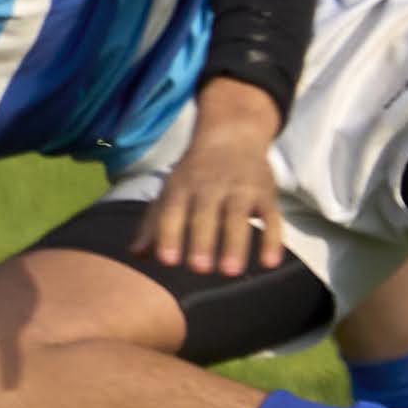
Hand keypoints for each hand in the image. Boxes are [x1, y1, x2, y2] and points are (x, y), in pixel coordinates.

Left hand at [146, 80, 285, 275]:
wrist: (231, 136)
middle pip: (204, 214)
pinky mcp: (265, 194)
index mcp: (181, 187)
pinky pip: (272, 217)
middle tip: (198, 269)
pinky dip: (272, 239)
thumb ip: (154, 224)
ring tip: (231, 271)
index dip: (168, 235)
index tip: (167, 261)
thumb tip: (135, 254)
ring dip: (234, 244)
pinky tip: (269, 263)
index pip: (171, 211)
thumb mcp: (171, 191)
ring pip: (237, 216)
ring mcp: (239, 189)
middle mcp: (209, 186)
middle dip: (201, 241)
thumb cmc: (194, 174)